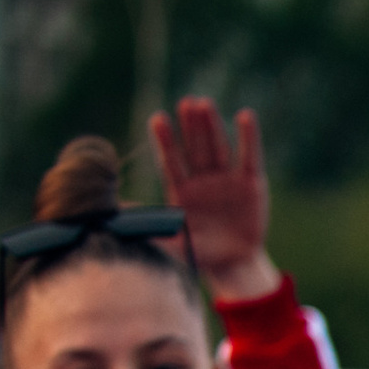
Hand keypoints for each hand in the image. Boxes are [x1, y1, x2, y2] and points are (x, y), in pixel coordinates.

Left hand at [149, 98, 276, 300]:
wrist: (234, 265)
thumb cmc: (200, 254)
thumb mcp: (171, 244)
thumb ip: (149, 227)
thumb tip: (117, 210)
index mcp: (181, 190)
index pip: (171, 162)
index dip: (166, 141)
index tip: (158, 119)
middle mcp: (202, 180)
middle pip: (194, 149)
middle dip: (190, 127)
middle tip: (185, 104)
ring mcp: (226, 180)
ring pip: (218, 148)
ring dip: (211, 126)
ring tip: (204, 104)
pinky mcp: (252, 184)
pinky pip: (250, 158)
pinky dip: (249, 138)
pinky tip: (244, 117)